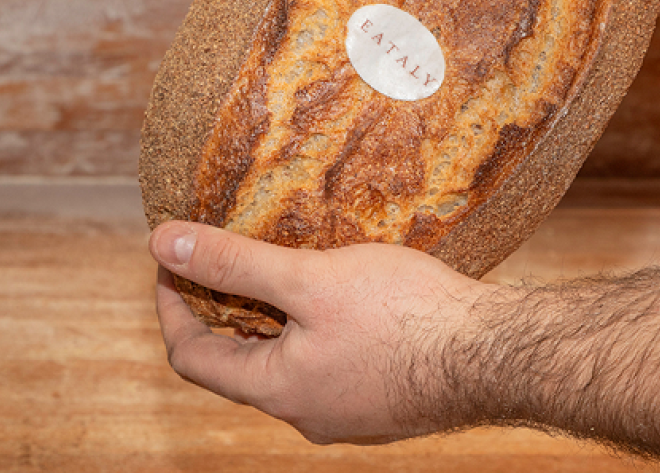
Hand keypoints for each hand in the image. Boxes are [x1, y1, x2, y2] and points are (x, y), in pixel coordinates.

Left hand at [149, 221, 492, 443]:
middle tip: (229, 257)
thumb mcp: (309, 279)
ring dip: (275, 320)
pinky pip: (329, 366)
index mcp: (278, 392)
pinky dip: (315, 331)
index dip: (172, 305)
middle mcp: (307, 414)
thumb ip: (235, 264)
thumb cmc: (405, 316)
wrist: (496, 354)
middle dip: (225, 309)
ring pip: (288, 365)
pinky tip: (341, 296)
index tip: (174, 261)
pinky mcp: (384, 400)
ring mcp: (348, 413)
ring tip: (285, 267)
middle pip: (240, 363)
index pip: (192, 357)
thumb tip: (162, 245)